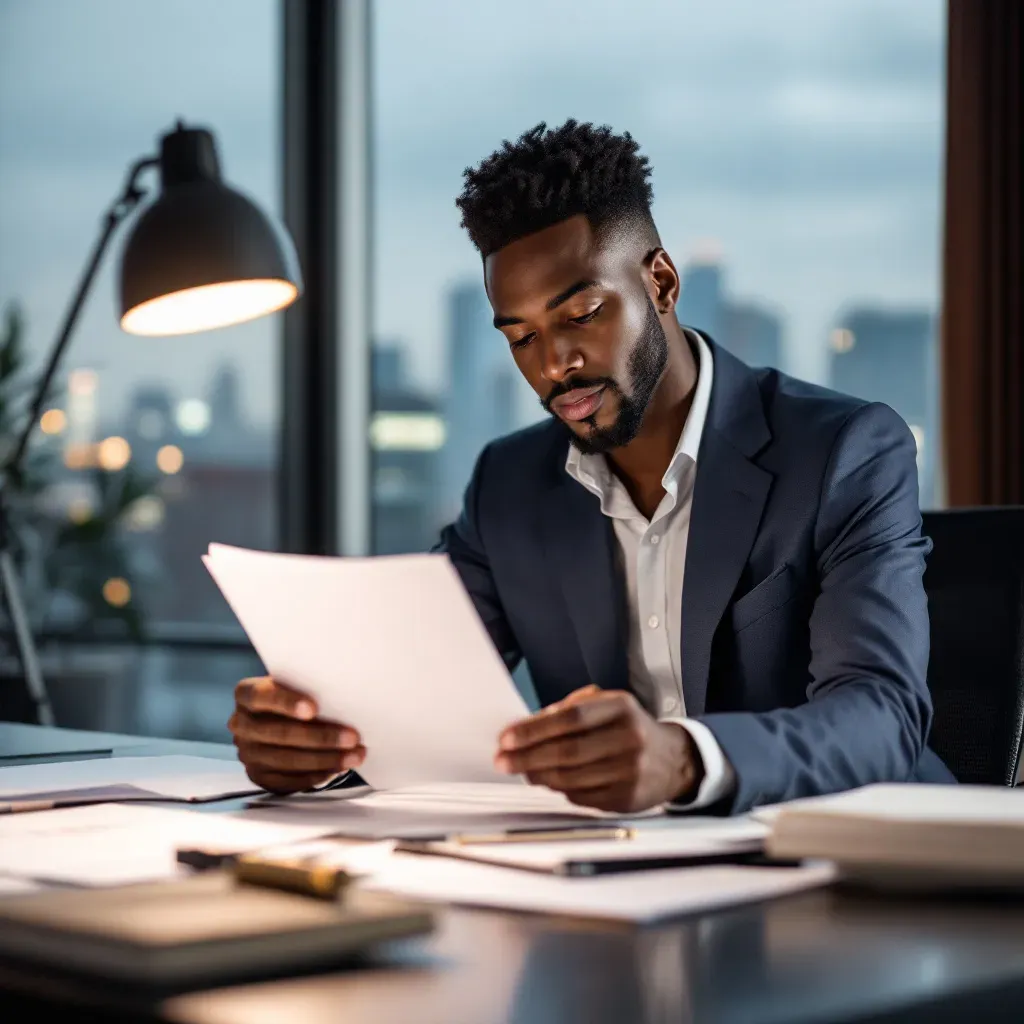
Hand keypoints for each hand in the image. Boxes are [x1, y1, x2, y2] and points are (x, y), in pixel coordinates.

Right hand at [229, 676, 365, 793]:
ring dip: (325, 759)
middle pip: (279, 733)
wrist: (282, 718)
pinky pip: (288, 780)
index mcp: (246, 695)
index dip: (286, 702)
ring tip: (354, 755)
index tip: (314, 708)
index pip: (260, 696)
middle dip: (320, 736)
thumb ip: (308, 687)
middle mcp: (240, 724)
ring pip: (286, 759)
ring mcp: (247, 753)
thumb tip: (342, 696)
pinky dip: (315, 775)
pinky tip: (337, 768)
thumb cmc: (297, 696)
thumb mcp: (297, 684)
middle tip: (352, 737)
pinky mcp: (258, 775)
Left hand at [494, 686, 703, 812]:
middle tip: (503, 760)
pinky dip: (559, 790)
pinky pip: (581, 796)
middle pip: (567, 750)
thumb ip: (569, 710)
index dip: (534, 729)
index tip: (507, 737)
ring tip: (521, 770)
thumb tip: (527, 727)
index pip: (570, 718)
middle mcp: (629, 738)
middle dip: (527, 757)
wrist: (673, 760)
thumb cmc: (629, 728)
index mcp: (621, 707)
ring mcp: (630, 771)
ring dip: (538, 776)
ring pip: (571, 778)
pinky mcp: (627, 798)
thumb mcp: (607, 706)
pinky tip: (548, 782)